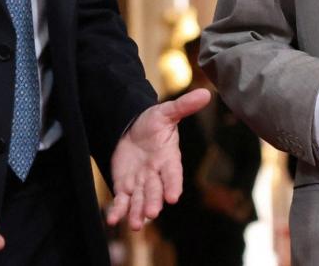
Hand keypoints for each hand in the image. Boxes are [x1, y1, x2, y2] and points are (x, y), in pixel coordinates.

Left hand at [106, 88, 210, 229]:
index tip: (173, 197)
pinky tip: (112, 219)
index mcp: (169, 159)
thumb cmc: (152, 122)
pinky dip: (118, 210)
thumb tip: (206, 93)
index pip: (173, 174)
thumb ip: (184, 106)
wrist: (132, 129)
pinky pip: (122, 201)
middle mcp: (156, 175)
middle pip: (155, 191)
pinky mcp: (125, 186)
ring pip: (140, 200)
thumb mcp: (166, 112)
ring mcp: (140, 183)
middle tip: (152, 213)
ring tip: (135, 224)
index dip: (173, 185)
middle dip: (153, 202)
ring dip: (137, 213)